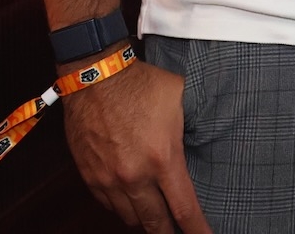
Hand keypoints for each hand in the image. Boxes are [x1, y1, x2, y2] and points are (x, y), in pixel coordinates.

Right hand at [63, 58, 211, 232]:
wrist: (95, 76)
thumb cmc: (140, 84)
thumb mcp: (180, 100)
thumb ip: (191, 126)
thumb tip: (204, 135)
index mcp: (162, 158)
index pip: (183, 209)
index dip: (197, 230)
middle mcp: (134, 176)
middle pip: (155, 224)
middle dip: (169, 233)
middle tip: (179, 233)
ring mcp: (109, 179)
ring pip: (129, 218)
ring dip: (145, 218)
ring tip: (156, 213)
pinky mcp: (90, 176)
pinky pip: (107, 205)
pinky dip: (121, 206)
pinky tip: (131, 197)